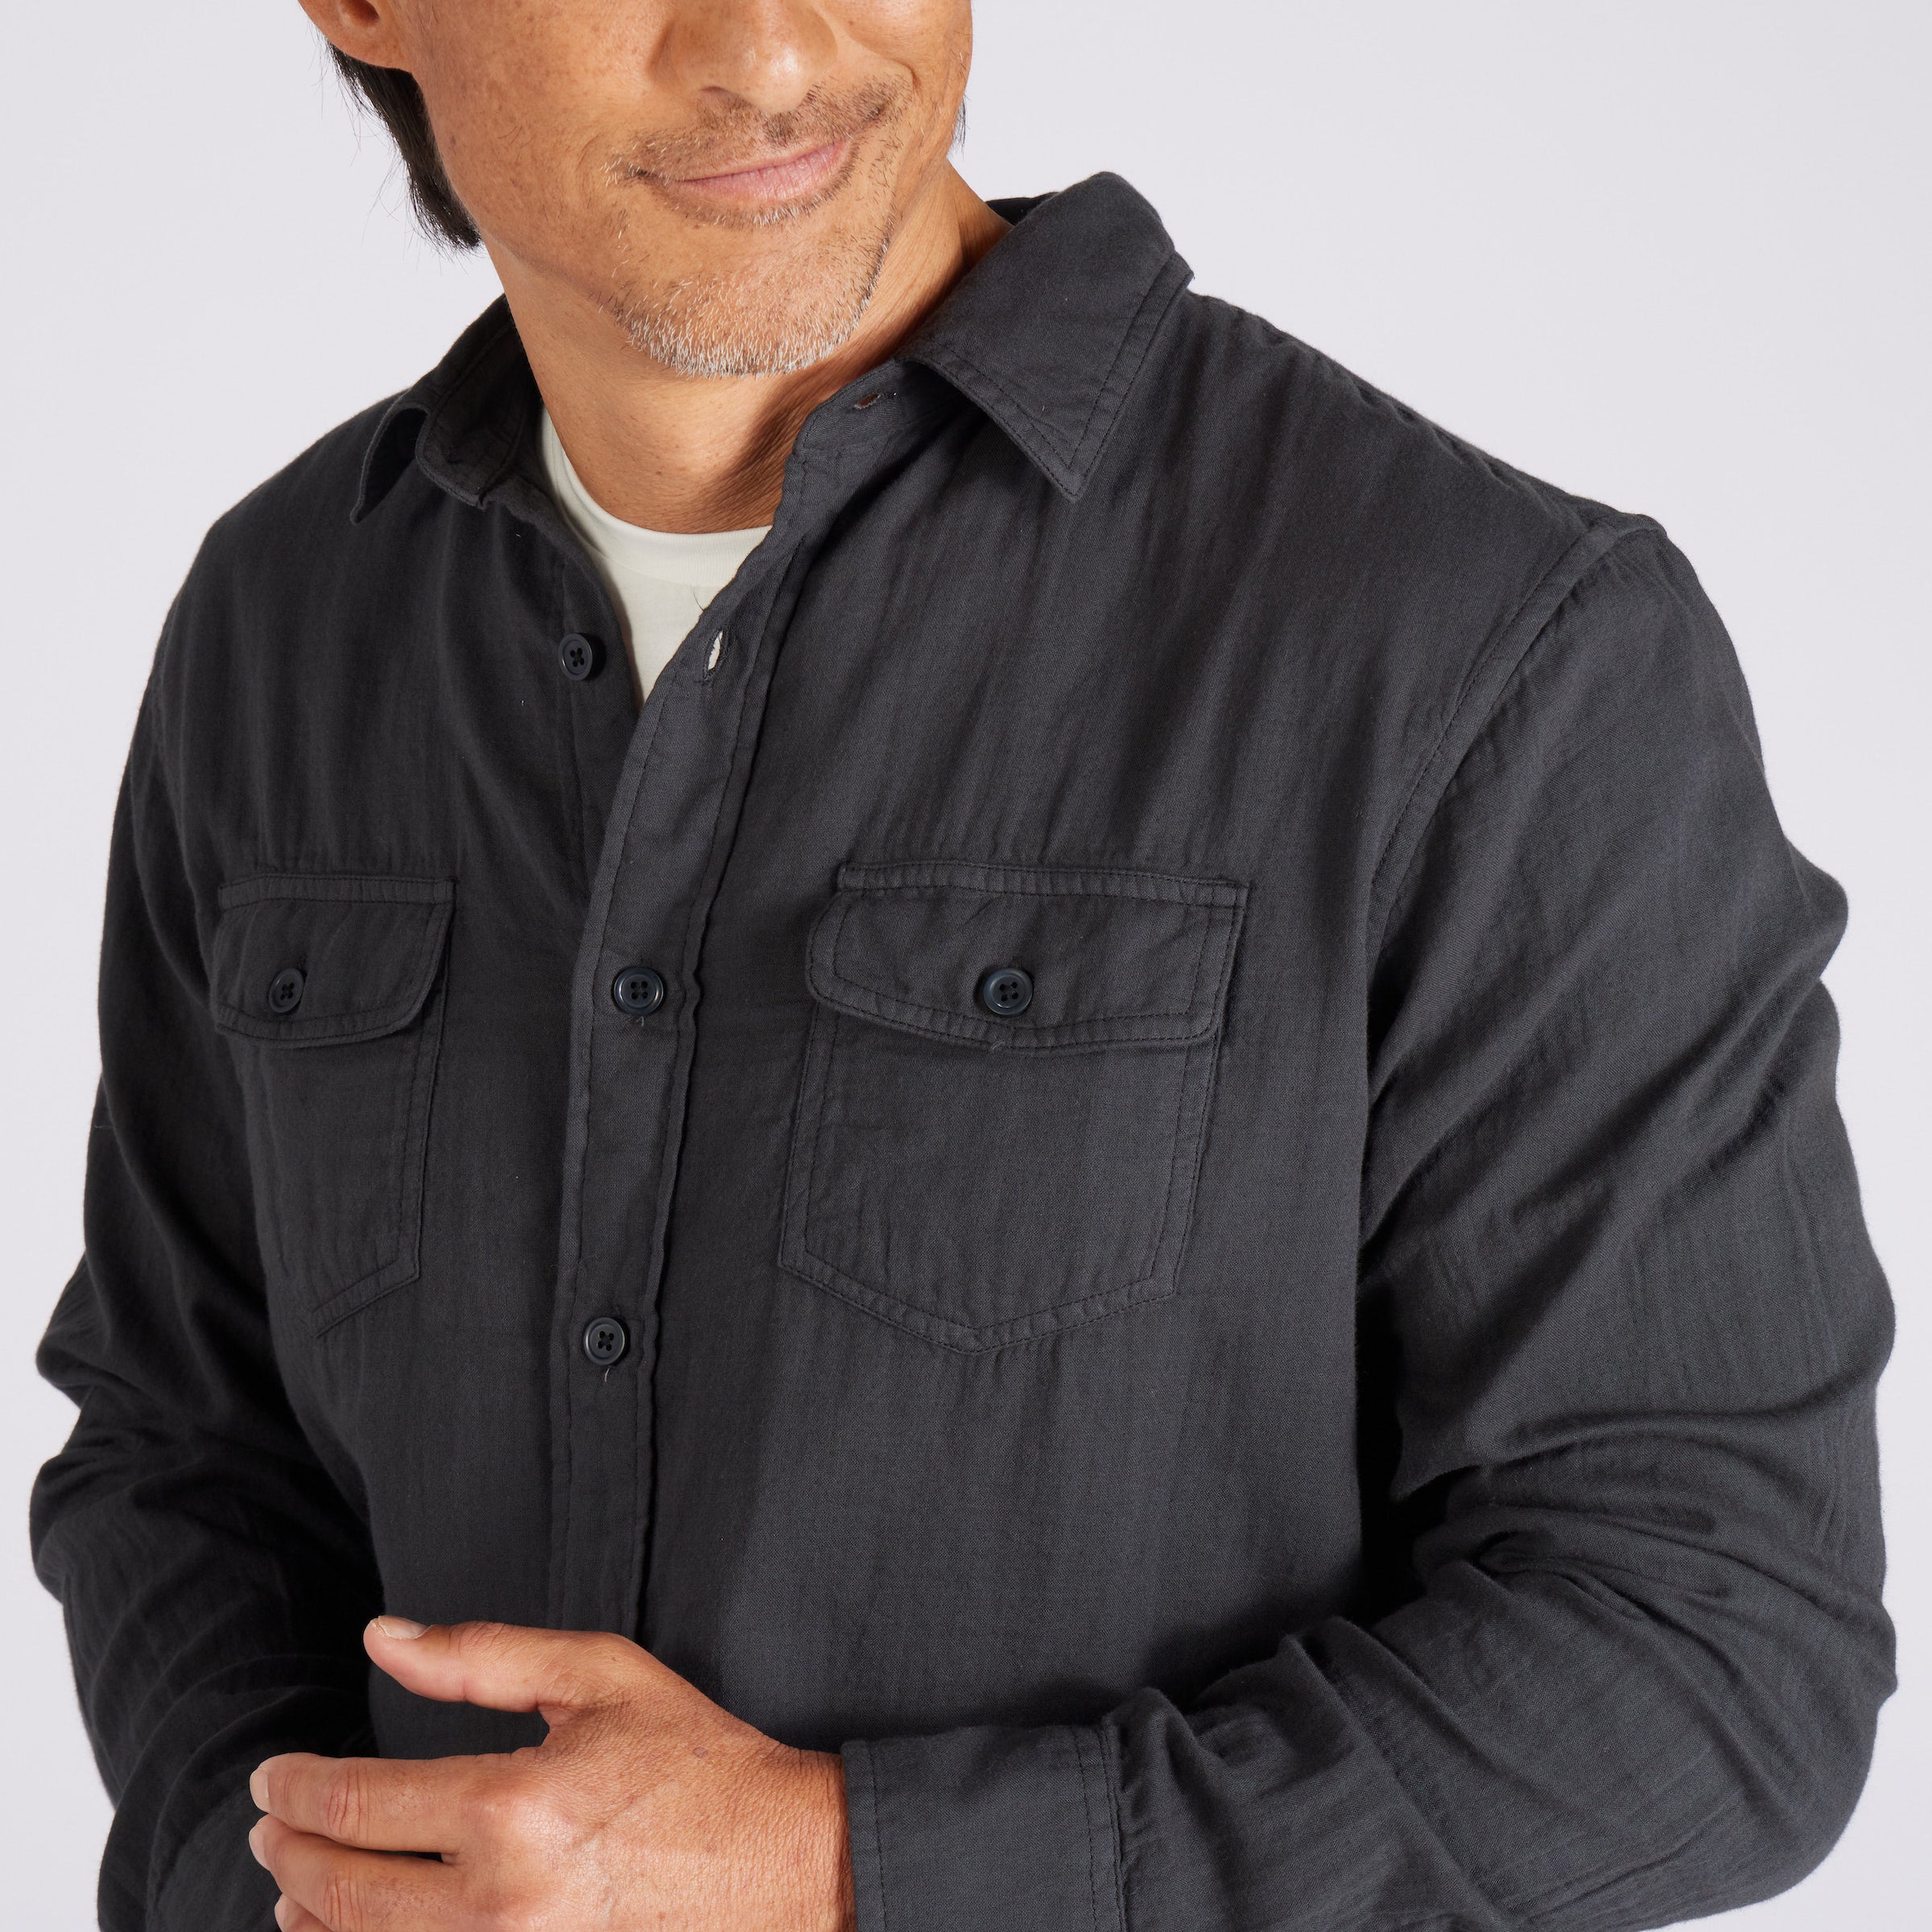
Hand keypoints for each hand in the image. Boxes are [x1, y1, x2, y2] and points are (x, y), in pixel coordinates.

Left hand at [247, 1617, 855, 1931]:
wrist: (788, 1865)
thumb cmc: (697, 1762)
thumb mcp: (600, 1675)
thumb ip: (482, 1655)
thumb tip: (382, 1636)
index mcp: (511, 1807)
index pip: (358, 1803)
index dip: (297, 1787)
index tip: (272, 1775)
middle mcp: (497, 1904)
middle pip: (341, 1891)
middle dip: (289, 1852)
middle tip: (271, 1824)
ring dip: (311, 1920)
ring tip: (296, 1886)